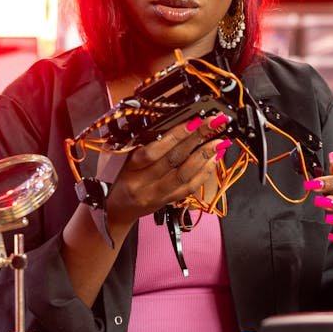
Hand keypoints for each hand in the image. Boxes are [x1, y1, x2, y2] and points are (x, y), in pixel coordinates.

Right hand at [106, 113, 232, 226]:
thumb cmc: (114, 178)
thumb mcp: (117, 157)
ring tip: (219, 142)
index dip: (175, 136)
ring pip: (185, 175)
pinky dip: (204, 173)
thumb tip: (164, 121)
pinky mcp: (167, 202)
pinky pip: (189, 188)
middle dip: (197, 138)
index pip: (153, 151)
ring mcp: (156, 194)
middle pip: (174, 160)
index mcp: (128, 168)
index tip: (192, 121)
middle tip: (214, 123)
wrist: (113, 210)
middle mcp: (143, 183)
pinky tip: (214, 160)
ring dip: (205, 156)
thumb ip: (136, 141)